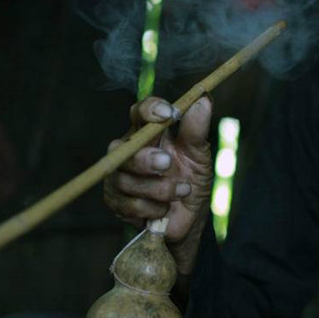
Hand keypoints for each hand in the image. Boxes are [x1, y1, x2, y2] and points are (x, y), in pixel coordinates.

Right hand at [103, 96, 213, 272]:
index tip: (169, 113)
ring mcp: (119, 176)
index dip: (150, 109)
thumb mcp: (200, 155)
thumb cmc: (192, 180)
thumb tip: (203, 99)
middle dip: (146, 158)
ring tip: (181, 191)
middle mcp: (130, 150)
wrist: (190, 218)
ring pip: (125, 178)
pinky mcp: (115, 200)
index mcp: (149, 133)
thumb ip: (197, 129)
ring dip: (158, 188)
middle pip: (125, 147)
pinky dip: (152, 207)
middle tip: (167, 163)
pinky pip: (127, 203)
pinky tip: (164, 208)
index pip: (140, 112)